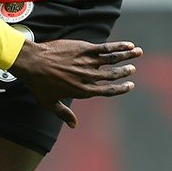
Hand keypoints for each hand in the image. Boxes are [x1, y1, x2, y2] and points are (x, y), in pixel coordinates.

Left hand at [6, 39, 141, 127]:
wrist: (32, 63)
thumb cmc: (39, 84)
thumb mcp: (49, 103)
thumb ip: (63, 114)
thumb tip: (74, 125)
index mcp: (83, 91)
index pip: (108, 91)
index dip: (121, 89)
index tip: (131, 85)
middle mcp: (88, 77)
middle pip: (112, 75)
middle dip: (125, 72)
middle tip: (133, 69)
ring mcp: (87, 62)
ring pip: (113, 59)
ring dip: (128, 56)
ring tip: (138, 52)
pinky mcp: (84, 49)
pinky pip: (105, 48)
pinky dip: (119, 46)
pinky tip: (128, 45)